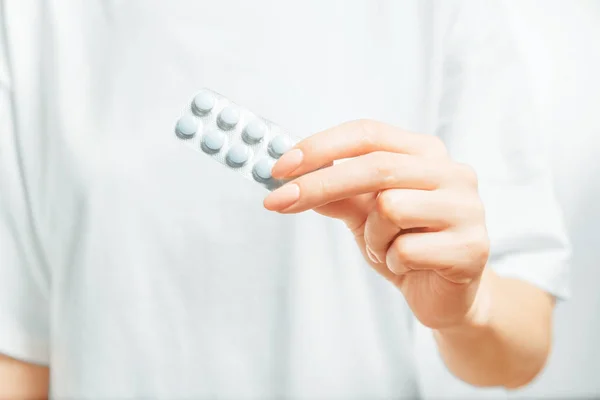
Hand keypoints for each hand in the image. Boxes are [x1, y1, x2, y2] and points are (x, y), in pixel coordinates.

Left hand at [263, 119, 490, 328]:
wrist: (446, 296)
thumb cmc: (405, 245)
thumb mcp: (364, 213)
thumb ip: (336, 191)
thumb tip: (290, 175)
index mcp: (425, 153)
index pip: (368, 134)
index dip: (320, 147)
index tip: (279, 167)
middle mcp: (452, 172)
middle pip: (375, 166)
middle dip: (318, 185)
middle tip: (276, 202)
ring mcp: (467, 208)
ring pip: (389, 208)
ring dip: (373, 238)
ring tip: (388, 248)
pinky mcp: (472, 248)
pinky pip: (405, 250)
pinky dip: (393, 262)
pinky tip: (410, 267)